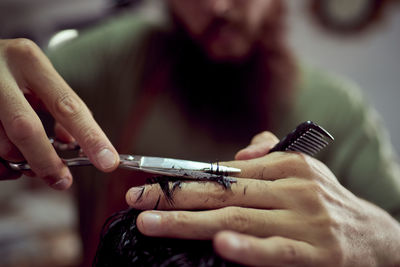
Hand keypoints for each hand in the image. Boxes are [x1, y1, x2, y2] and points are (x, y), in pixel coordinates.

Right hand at [0, 39, 118, 188]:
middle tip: (63, 181)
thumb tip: (72, 143)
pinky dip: (1, 166)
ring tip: (26, 161)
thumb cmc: (8, 68)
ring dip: (20, 162)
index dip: (90, 137)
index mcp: (29, 61)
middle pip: (27, 128)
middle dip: (47, 161)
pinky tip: (7, 160)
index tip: (109, 161)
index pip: (67, 105)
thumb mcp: (36, 74)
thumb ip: (57, 104)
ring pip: (3, 145)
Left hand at [126, 132, 399, 265]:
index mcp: (285, 167)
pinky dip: (247, 248)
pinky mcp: (316, 252)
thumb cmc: (328, 201)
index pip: (225, 172)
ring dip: (191, 222)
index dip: (185, 178)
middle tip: (136, 202)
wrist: (377, 237)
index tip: (150, 185)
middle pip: (223, 193)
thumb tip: (238, 153)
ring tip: (151, 224)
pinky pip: (276, 250)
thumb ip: (270, 155)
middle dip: (175, 197)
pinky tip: (218, 246)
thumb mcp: (304, 170)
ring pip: (238, 219)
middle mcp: (293, 188)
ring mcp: (305, 220)